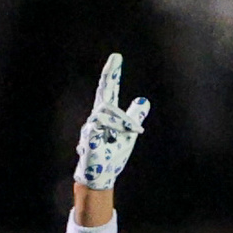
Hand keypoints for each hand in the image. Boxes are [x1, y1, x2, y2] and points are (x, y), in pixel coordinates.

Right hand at [74, 54, 150, 190]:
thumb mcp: (129, 134)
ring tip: (133, 132)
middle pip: (104, 92)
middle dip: (110, 74)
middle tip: (116, 57)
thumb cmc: (112, 155)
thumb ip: (135, 117)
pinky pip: (103, 125)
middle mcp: (97, 116)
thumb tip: (144, 99)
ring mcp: (91, 124)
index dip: (113, 74)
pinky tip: (116, 138)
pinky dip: (116, 129)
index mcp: (108, 115)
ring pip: (108, 110)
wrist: (102, 174)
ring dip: (124, 120)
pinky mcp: (88, 134)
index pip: (110, 91)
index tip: (116, 58)